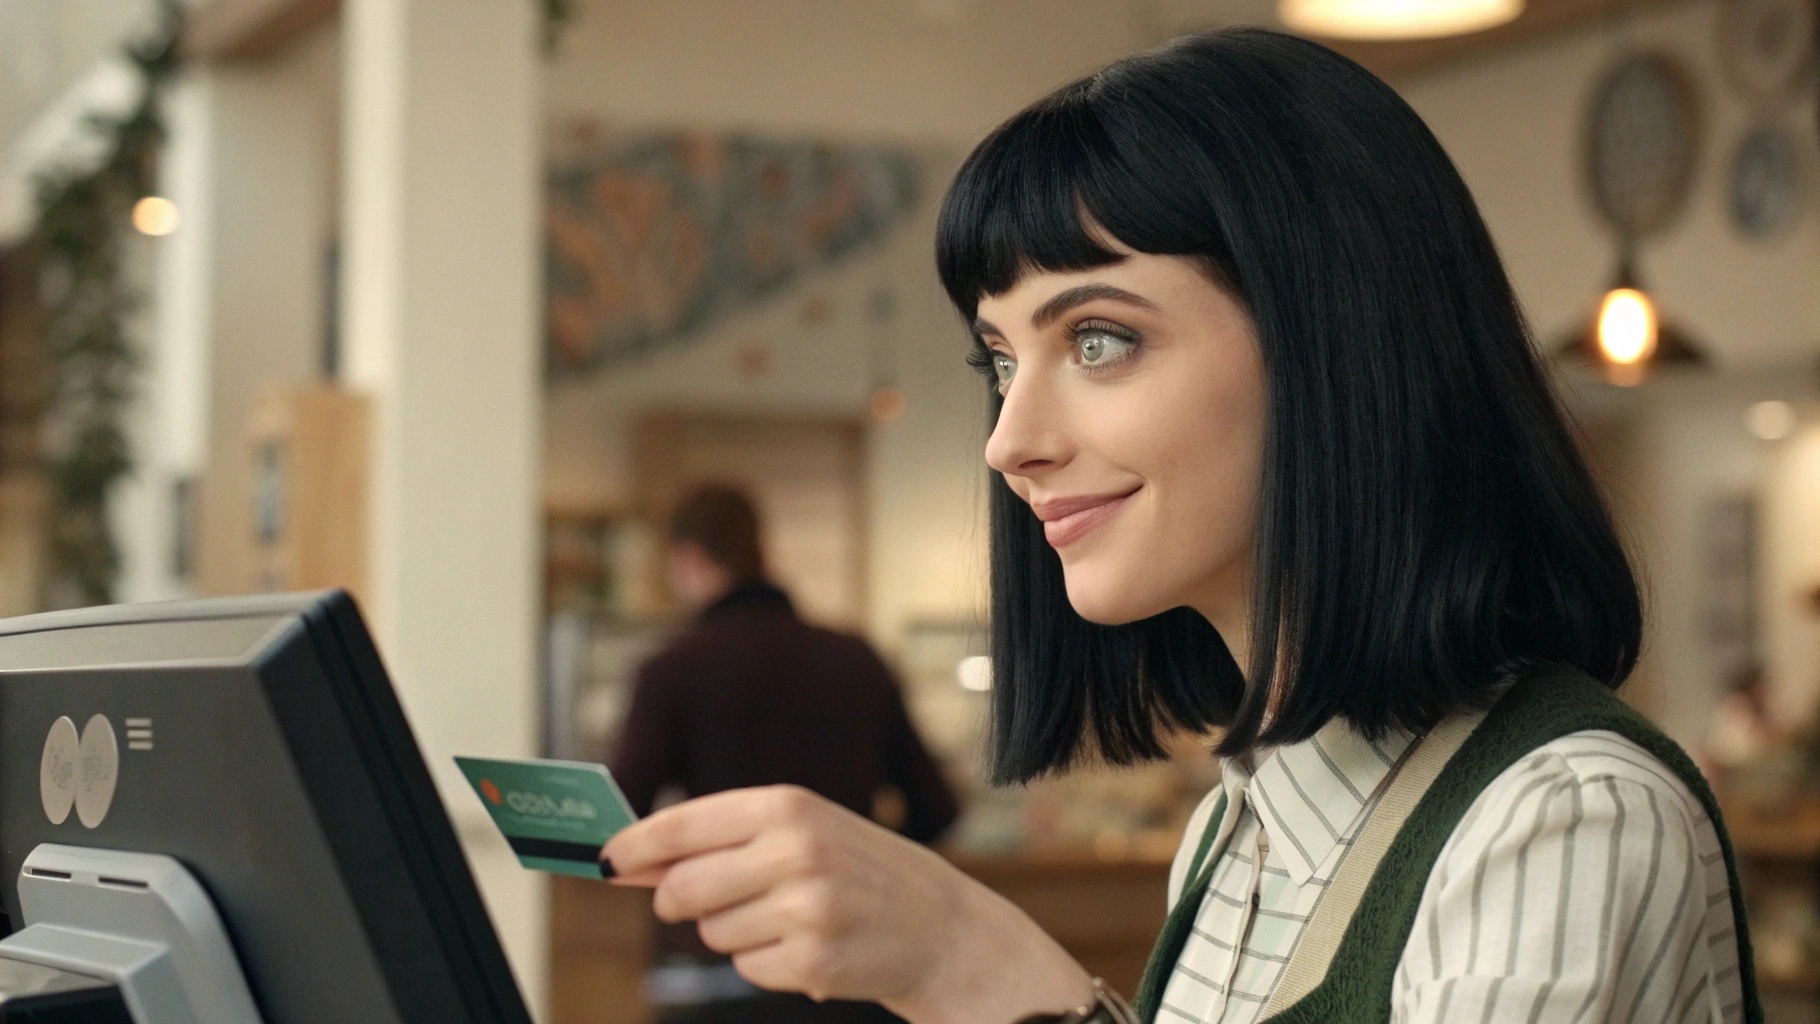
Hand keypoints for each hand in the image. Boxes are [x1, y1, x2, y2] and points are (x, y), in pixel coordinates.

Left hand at [602, 785, 1093, 1023]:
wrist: (941, 926)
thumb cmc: (858, 871)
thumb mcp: (802, 831)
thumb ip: (723, 841)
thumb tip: (631, 862)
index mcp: (789, 805)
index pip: (685, 824)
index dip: (635, 846)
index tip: (604, 861)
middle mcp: (796, 850)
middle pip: (683, 888)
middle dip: (680, 902)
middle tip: (709, 901)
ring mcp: (806, 907)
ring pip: (711, 934)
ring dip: (735, 933)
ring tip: (789, 918)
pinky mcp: (813, 961)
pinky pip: (746, 969)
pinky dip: (766, 964)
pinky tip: (809, 946)